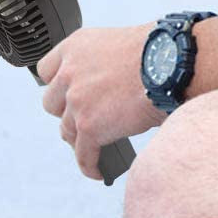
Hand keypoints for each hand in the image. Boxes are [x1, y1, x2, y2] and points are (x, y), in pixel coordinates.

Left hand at [37, 22, 167, 180]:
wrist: (170, 63)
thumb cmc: (157, 52)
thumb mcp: (118, 46)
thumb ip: (102, 65)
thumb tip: (107, 88)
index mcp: (76, 47)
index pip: (47, 70)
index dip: (57, 85)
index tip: (65, 94)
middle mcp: (70, 72)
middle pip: (52, 103)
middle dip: (66, 112)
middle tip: (84, 118)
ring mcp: (77, 100)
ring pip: (67, 130)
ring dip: (80, 139)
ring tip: (93, 147)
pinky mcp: (89, 126)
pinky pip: (83, 154)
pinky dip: (90, 165)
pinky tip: (98, 170)